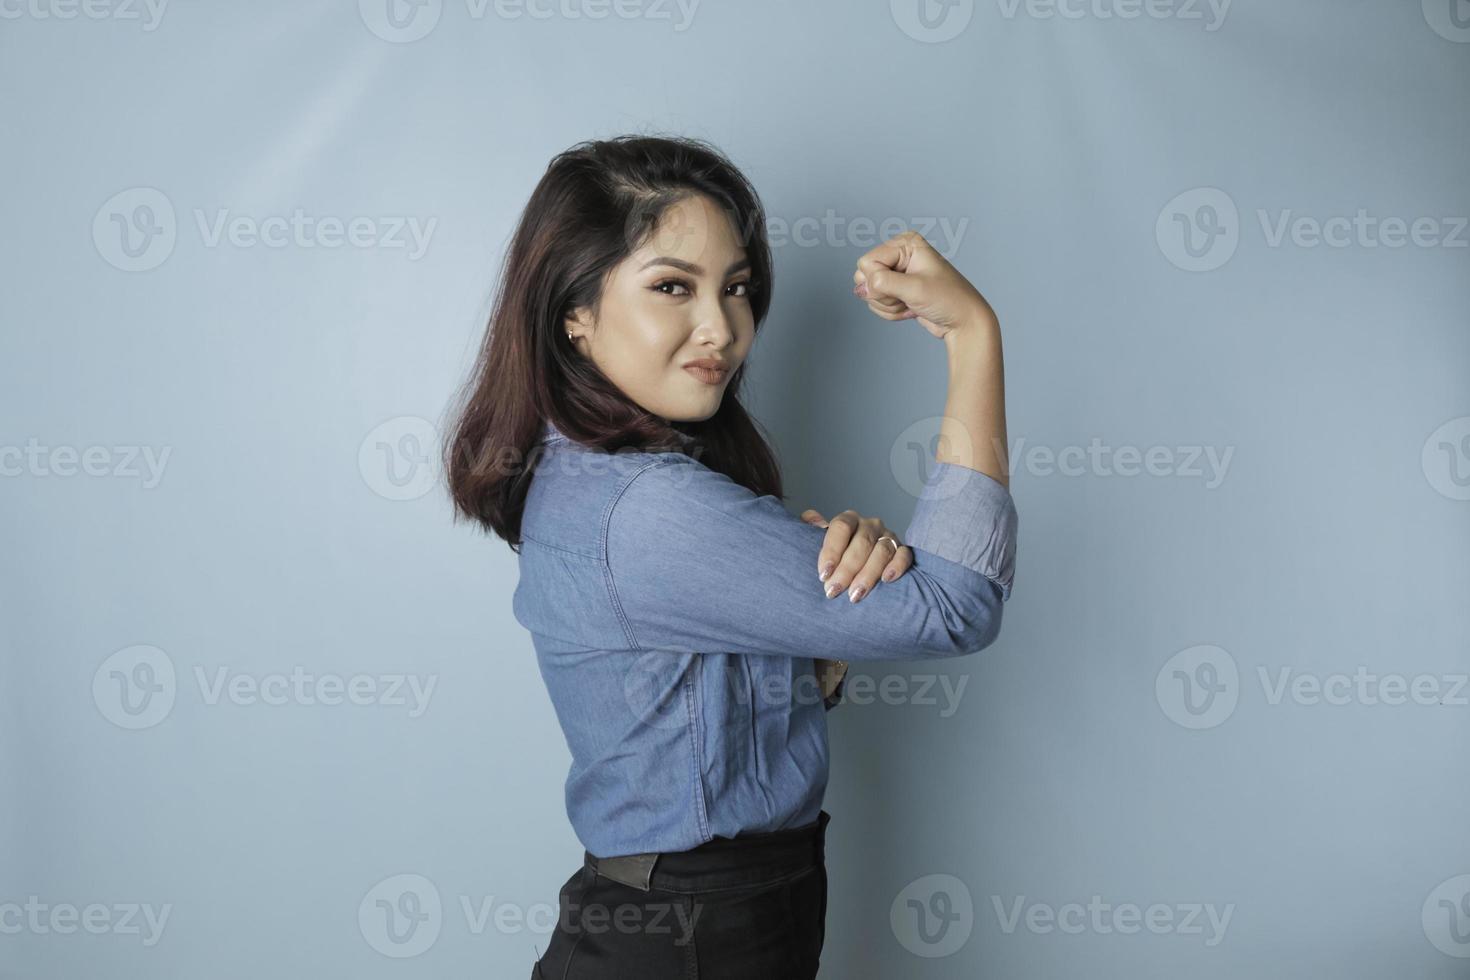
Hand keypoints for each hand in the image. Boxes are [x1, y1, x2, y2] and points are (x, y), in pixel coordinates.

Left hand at [800, 508, 911, 603]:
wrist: (856, 565)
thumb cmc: (835, 555)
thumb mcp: (817, 541)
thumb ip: (810, 530)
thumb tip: (811, 520)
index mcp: (849, 519)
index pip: (841, 527)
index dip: (832, 550)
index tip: (823, 574)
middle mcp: (870, 525)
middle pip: (861, 542)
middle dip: (847, 569)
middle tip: (834, 590)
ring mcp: (888, 536)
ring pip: (882, 551)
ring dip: (868, 574)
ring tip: (855, 595)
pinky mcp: (902, 550)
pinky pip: (904, 555)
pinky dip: (897, 566)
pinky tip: (887, 580)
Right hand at [851, 230, 998, 339]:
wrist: (963, 322)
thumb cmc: (949, 299)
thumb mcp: (915, 289)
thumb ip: (883, 284)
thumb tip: (861, 287)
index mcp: (905, 243)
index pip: (867, 262)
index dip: (879, 281)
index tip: (903, 288)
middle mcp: (899, 254)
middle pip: (864, 277)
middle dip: (883, 295)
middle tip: (908, 296)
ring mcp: (896, 273)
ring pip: (868, 293)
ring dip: (889, 306)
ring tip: (912, 303)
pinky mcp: (895, 290)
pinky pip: (876, 303)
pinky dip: (891, 312)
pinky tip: (910, 309)